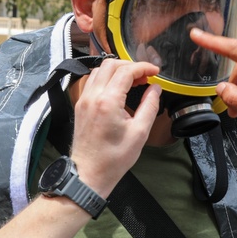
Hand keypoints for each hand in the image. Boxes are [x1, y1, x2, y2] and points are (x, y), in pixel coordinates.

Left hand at [70, 59, 160, 195]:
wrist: (88, 173)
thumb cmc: (114, 158)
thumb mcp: (139, 133)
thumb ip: (150, 106)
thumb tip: (155, 88)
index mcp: (108, 102)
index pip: (126, 71)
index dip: (143, 67)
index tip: (155, 72)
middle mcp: (93, 96)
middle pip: (110, 64)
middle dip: (130, 66)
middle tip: (144, 77)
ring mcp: (84, 100)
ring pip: (99, 70)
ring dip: (117, 70)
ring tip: (132, 82)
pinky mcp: (80, 105)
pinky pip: (92, 81)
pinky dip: (106, 78)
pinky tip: (118, 89)